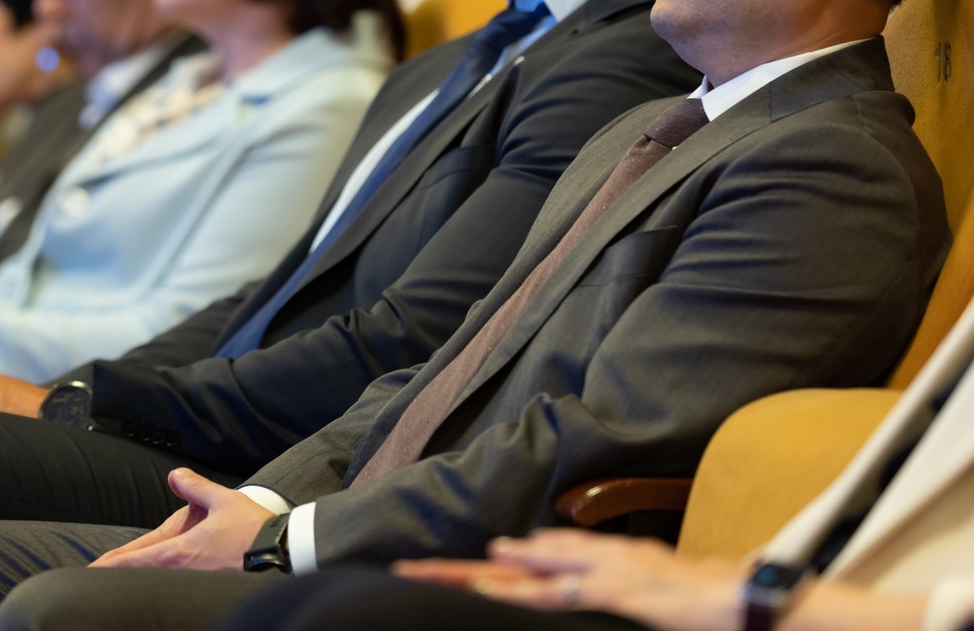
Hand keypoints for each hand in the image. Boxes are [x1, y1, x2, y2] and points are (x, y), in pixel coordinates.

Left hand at [89, 469, 268, 571]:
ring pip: (159, 584)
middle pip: (142, 578)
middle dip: (120, 577)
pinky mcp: (209, 590)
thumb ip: (195, 487)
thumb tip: (176, 476)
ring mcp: (196, 585)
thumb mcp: (222, 500)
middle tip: (97, 578)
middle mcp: (184, 572)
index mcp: (180, 551)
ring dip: (141, 581)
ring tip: (124, 582)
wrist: (286, 554)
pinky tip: (160, 586)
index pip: (135, 559)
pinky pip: (178, 589)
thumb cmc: (255, 531)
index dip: (110, 565)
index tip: (90, 570)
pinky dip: (162, 586)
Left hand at [395, 530, 740, 630]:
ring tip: (429, 576)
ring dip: (477, 576)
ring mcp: (604, 572)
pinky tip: (495, 590)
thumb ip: (608, 583)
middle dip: (461, 569)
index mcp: (598, 561)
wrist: (750, 598)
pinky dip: (526, 590)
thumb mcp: (647, 591)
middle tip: (408, 570)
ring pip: (525, 574)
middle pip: (512, 563)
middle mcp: (593, 558)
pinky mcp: (619, 590)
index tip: (443, 573)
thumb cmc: (703, 601)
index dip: (487, 570)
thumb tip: (572, 580)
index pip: (530, 563)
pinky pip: (562, 592)